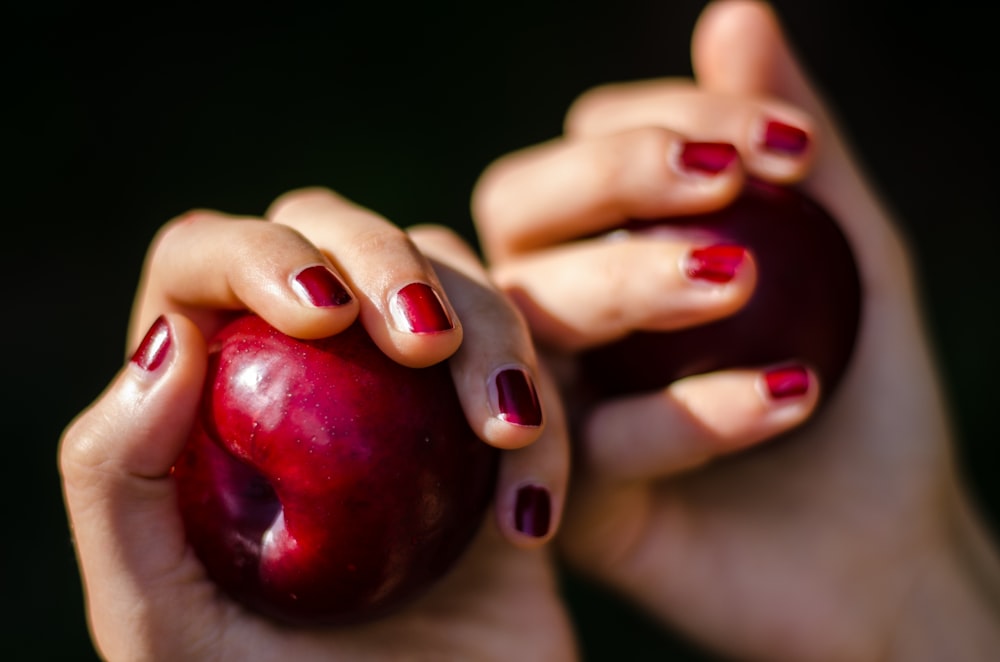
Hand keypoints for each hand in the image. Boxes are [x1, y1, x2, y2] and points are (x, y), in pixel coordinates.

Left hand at [59, 188, 574, 660]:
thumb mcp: (163, 627)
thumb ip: (116, 488)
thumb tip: (165, 339)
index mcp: (205, 399)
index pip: (202, 263)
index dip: (254, 252)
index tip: (321, 313)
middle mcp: (305, 372)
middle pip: (334, 230)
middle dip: (387, 259)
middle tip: (424, 343)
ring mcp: (407, 392)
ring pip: (449, 275)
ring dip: (488, 332)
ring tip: (504, 436)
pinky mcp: (492, 427)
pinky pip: (530, 367)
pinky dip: (545, 424)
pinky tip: (526, 522)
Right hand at [472, 2, 999, 659]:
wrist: (879, 549)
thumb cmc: (865, 385)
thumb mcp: (850, 251)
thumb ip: (789, 138)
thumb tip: (736, 10)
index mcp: (605, 241)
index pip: (587, 148)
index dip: (667, 124)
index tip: (784, 144)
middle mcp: (556, 311)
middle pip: (522, 214)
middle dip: (611, 177)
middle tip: (723, 182)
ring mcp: (548, 402)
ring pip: (531, 317)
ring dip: (626, 281)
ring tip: (735, 277)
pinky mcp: (563, 498)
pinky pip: (593, 442)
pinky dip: (684, 413)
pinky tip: (790, 392)